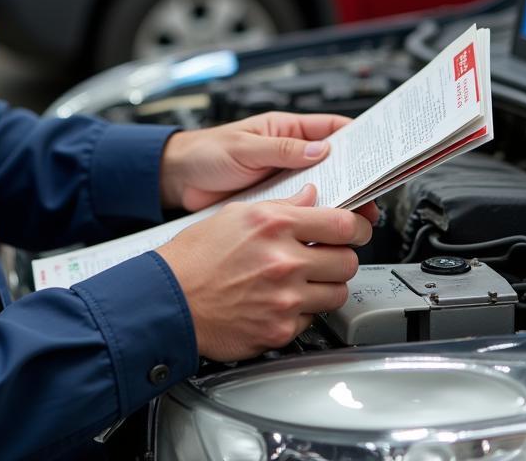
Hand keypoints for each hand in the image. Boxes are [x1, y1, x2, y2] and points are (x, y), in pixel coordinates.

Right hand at [156, 184, 372, 360]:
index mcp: (273, 224)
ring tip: (302, 280)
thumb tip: (310, 198)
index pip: (343, 223)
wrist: (169, 299)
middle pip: (348, 260)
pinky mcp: (281, 329)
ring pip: (337, 293)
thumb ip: (281, 205)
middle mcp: (283, 260)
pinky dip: (302, 311)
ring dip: (326, 286)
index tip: (355, 229)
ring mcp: (285, 297)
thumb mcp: (235, 214)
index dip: (356, 227)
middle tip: (326, 256)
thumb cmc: (194, 257)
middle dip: (340, 257)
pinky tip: (280, 300)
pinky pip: (313, 319)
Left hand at [160, 111, 362, 212]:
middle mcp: (288, 154)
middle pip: (334, 165)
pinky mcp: (274, 203)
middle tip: (370, 198)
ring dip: (337, 203)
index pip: (332, 130)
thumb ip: (279, 149)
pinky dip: (314, 219)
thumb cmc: (204, 153)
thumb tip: (318, 150)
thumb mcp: (243, 146)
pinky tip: (323, 231)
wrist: (177, 180)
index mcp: (284, 130)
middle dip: (355, 179)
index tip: (378, 154)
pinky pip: (301, 209)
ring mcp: (283, 179)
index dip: (358, 140)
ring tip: (352, 219)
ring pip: (322, 190)